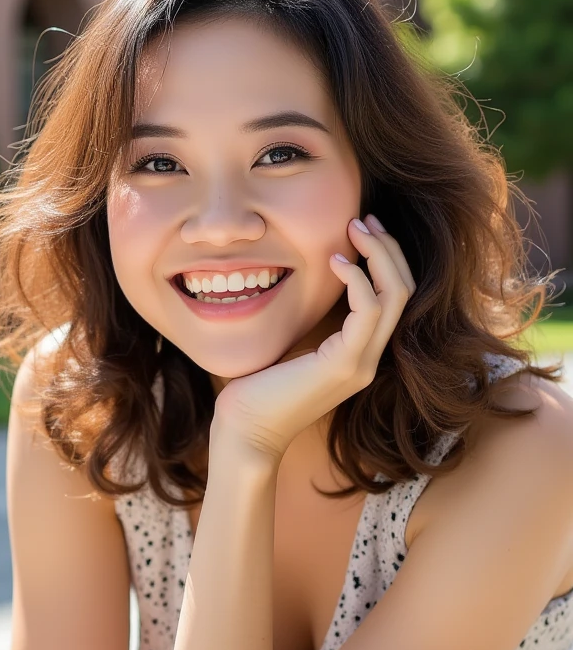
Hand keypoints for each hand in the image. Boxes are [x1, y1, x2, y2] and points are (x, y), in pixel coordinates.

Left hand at [212, 215, 416, 459]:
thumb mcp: (289, 340)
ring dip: (379, 255)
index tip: (362, 228)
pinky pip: (369, 312)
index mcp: (358, 351)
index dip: (385, 258)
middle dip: (388, 248)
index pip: (393, 296)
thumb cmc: (257, 388)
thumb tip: (300, 273)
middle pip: (404, 290)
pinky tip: (336, 260)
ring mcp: (361, 363)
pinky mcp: (345, 365)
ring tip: (355, 228)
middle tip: (365, 218)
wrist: (246, 432)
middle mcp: (369, 357)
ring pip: (395, 296)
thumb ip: (308, 315)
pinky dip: (357, 280)